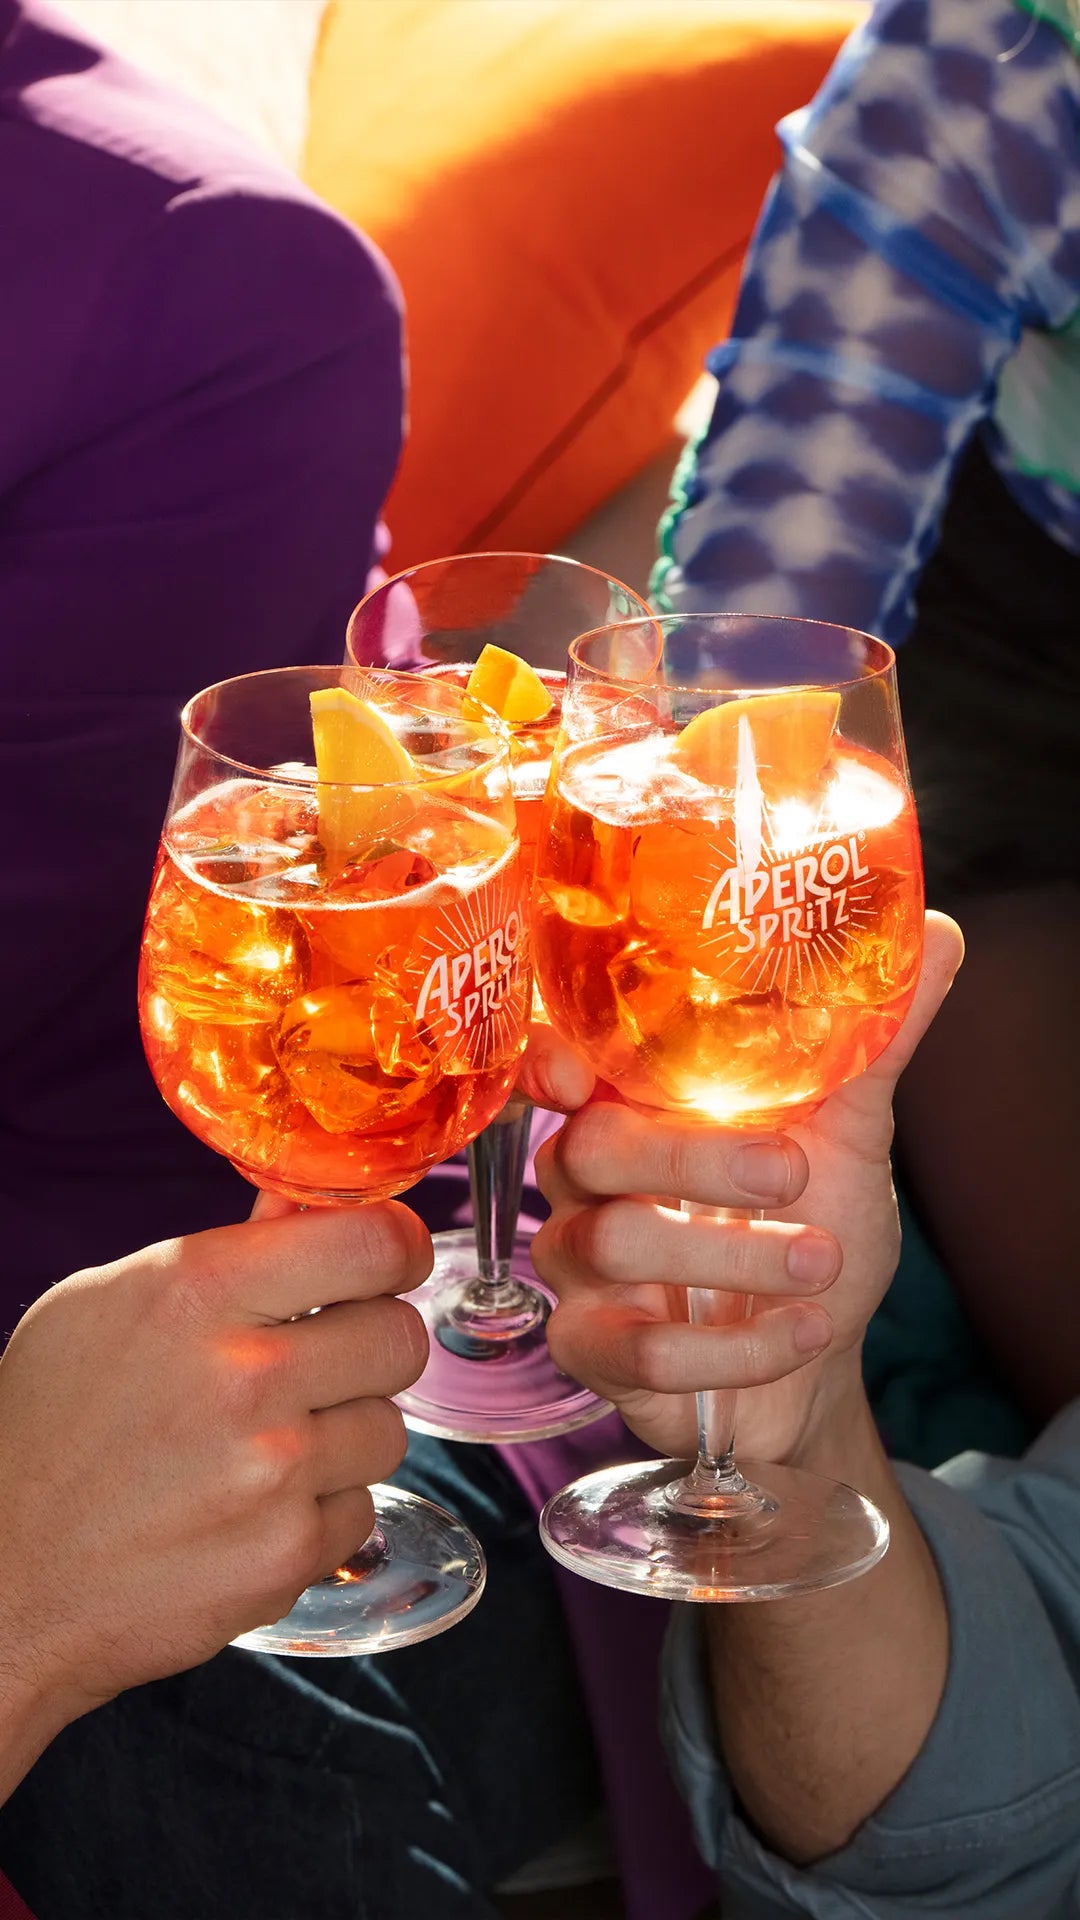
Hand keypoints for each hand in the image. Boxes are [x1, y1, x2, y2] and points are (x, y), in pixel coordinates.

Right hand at [0, 1202, 428, 1751]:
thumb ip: (227, 1253)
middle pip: (401, 1336)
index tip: (391, 1260)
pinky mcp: (285, 1554)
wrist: (2, 1579)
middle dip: (371, 1347)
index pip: (374, 1240)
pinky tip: (250, 1510)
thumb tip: (305, 1208)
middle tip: (323, 1363)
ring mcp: (274, 1471)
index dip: (397, 1247)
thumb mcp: (111, 1303)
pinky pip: (360, 1510)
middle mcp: (246, 1375)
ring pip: (389, 1429)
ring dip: (343, 1437)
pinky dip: (317, 1513)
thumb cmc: (48, 1429)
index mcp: (200, 1289)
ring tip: (264, 1448)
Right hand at [524, 912, 962, 1463]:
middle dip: (690, 1158)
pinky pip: (639, 1349)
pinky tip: (805, 1332)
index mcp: (632, 1107)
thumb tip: (939, 934)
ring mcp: (579, 1267)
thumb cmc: (812, 1226)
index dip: (550, 1059)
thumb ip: (871, 1041)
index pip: (558, 1064)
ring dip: (735, 1258)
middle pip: (588, 1147)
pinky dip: (737, 1347)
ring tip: (825, 1261)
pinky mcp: (592, 1350)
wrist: (818, 1363)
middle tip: (788, 1172)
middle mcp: (587, 1179)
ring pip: (612, 1244)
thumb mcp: (847, 1134)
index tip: (575, 1068)